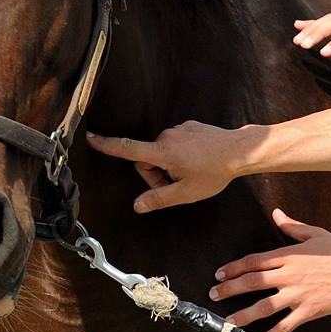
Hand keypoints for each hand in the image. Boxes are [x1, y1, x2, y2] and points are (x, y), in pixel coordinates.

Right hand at [87, 121, 245, 211]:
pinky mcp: (189, 126)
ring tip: (192, 173)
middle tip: (177, 185)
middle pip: (147, 158)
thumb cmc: (214, 172)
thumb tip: (138, 205)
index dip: (107, 145)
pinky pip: (176, 142)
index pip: (128, 149)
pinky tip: (198, 161)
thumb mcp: (186, 193)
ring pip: (162, 151)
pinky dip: (181, 154)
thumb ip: (159, 199)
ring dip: (169, 164)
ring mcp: (179, 129)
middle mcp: (167, 136)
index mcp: (162, 152)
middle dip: (156, 174)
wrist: (240, 150)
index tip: (90, 137)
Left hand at [210, 209, 330, 331]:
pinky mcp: (309, 311)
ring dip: (244, 314)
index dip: (234, 268)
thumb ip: (292, 226)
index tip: (219, 274)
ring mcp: (299, 294)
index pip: (254, 261)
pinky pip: (285, 325)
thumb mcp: (315, 234)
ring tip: (229, 322)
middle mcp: (290, 275)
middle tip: (214, 295)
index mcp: (289, 255)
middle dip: (230, 289)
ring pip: (265, 306)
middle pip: (253, 282)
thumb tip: (275, 213)